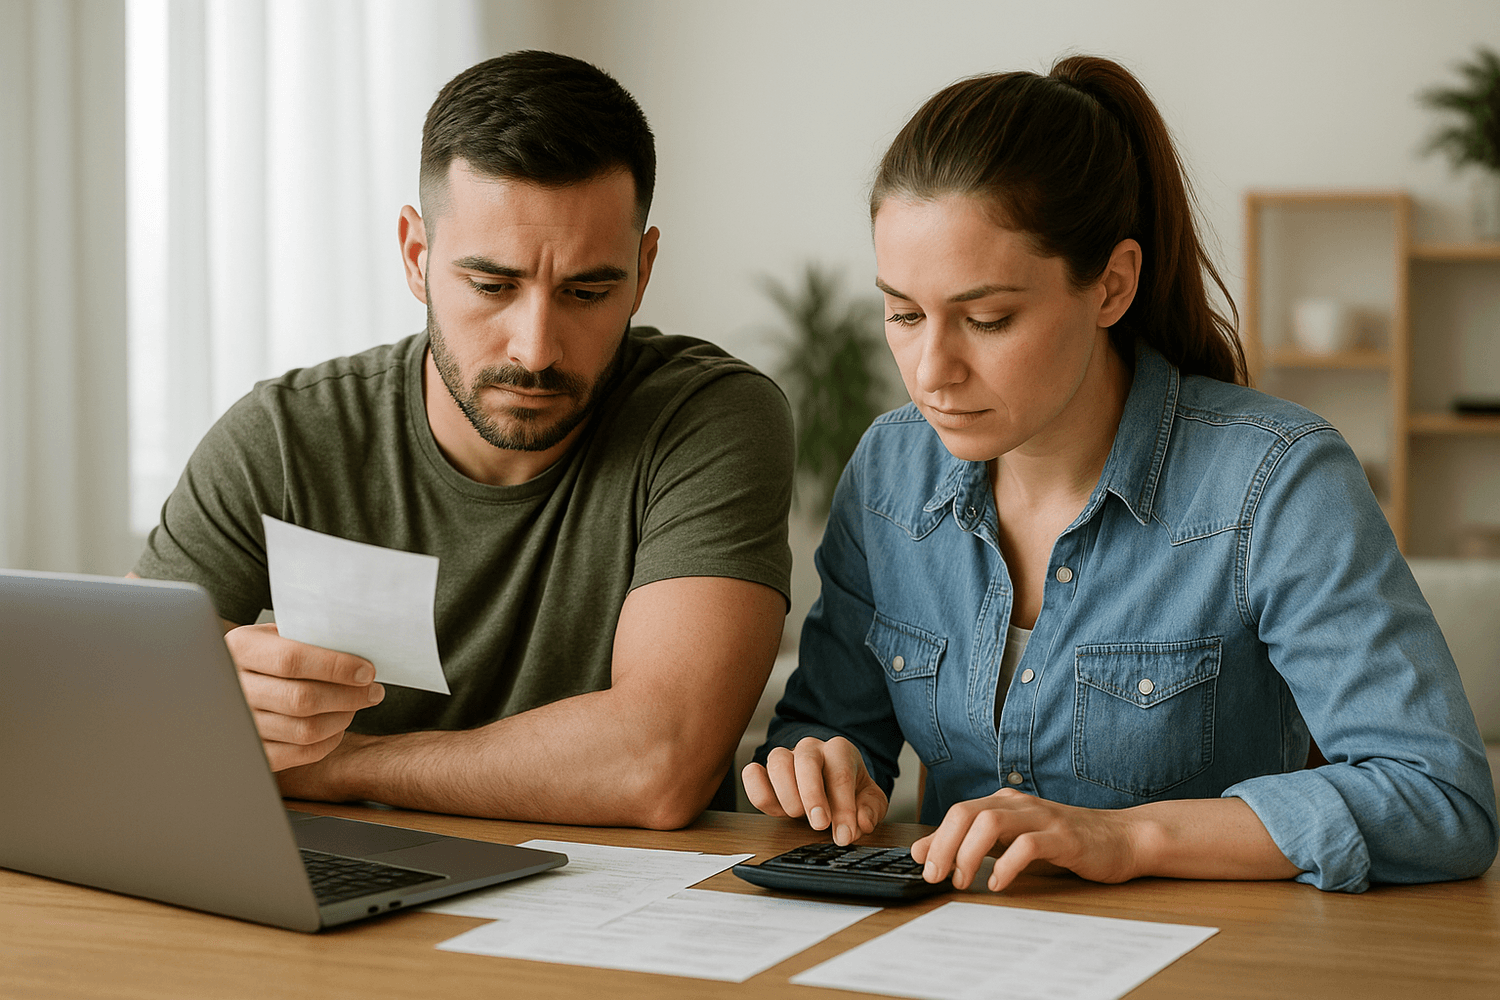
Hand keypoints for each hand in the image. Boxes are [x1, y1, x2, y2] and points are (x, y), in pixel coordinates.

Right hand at [223, 623, 383, 770]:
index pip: (292, 660)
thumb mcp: (278, 634)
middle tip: (373, 691)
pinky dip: (329, 740)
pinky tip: (338, 724)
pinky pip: (301, 753)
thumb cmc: (269, 653)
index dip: (335, 667)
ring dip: (342, 718)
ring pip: (304, 730)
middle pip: (301, 699)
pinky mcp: (254, 752)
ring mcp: (240, 724)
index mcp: (240, 648)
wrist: (234, 681)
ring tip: (357, 705)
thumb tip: (358, 646)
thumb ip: (308, 637)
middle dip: (348, 696)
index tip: (367, 671)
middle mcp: (234, 688)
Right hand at [741, 736, 888, 844]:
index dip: (843, 808)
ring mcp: (786, 757)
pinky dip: (756, 791)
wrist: (829, 782)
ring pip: (777, 762)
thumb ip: (871, 810)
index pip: (841, 775)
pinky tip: (773, 809)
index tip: (844, 835)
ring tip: (797, 815)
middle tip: (819, 824)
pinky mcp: (765, 771)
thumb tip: (862, 822)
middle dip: (812, 795)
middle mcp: (811, 749)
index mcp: (840, 751)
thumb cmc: (849, 789)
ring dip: (787, 794)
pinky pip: (752, 773)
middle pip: (807, 761)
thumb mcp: (869, 800)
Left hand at [911, 788, 1137, 890]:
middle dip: (944, 844)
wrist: (1123, 838)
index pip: (958, 812)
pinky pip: (1027, 845)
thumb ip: (974, 843)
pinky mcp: (1064, 837)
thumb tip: (925, 852)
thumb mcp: (1014, 840)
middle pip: (967, 812)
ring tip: (962, 880)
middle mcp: (1019, 804)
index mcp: (1005, 802)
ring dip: (969, 853)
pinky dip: (1007, 865)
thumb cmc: (1065, 841)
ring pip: (991, 823)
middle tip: (935, 875)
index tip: (921, 864)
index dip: (935, 837)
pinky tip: (999, 884)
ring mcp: (1042, 818)